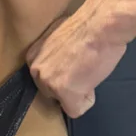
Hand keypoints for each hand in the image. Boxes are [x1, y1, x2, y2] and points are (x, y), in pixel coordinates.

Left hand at [26, 0, 127, 117]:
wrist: (101, 25)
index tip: (76, 63)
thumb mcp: (61, 39)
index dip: (66, 74)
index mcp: (34, 56)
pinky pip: (76, 110)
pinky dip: (87, 100)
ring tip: (89, 69)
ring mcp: (49, 83)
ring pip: (65, 102)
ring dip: (80, 91)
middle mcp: (36, 70)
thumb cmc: (89, 26)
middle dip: (71, 85)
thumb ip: (56, 56)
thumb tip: (64, 66)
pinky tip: (92, 79)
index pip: (46, 79)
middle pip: (54, 93)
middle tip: (85, 67)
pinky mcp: (64, 93)